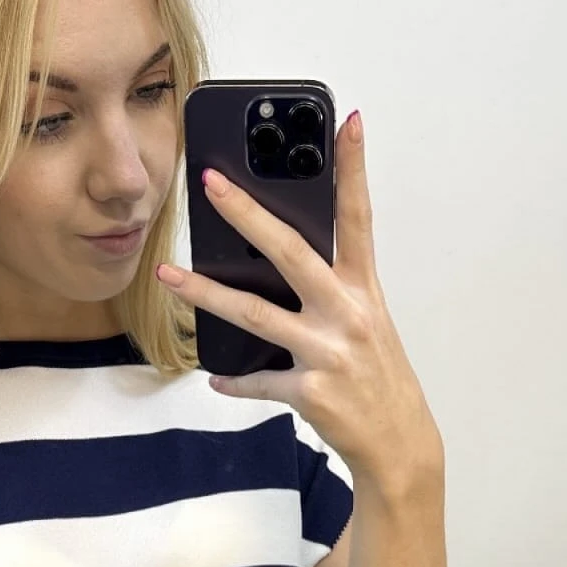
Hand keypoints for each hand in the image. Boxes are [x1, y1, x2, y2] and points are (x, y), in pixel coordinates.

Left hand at [155, 109, 441, 495]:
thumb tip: (277, 264)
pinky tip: (217, 376)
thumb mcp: (365, 325)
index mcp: (364, 291)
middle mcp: (347, 314)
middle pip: (290, 252)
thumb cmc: (377, 379)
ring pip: (255, 314)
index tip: (347, 124)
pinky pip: (260, 380)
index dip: (354, 169)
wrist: (398, 442)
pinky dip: (237, 380)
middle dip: (247, 214)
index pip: (358, 218)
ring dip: (205, 294)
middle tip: (211, 183)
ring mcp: (327, 353)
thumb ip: (329, 293)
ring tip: (169, 275)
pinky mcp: (310, 392)